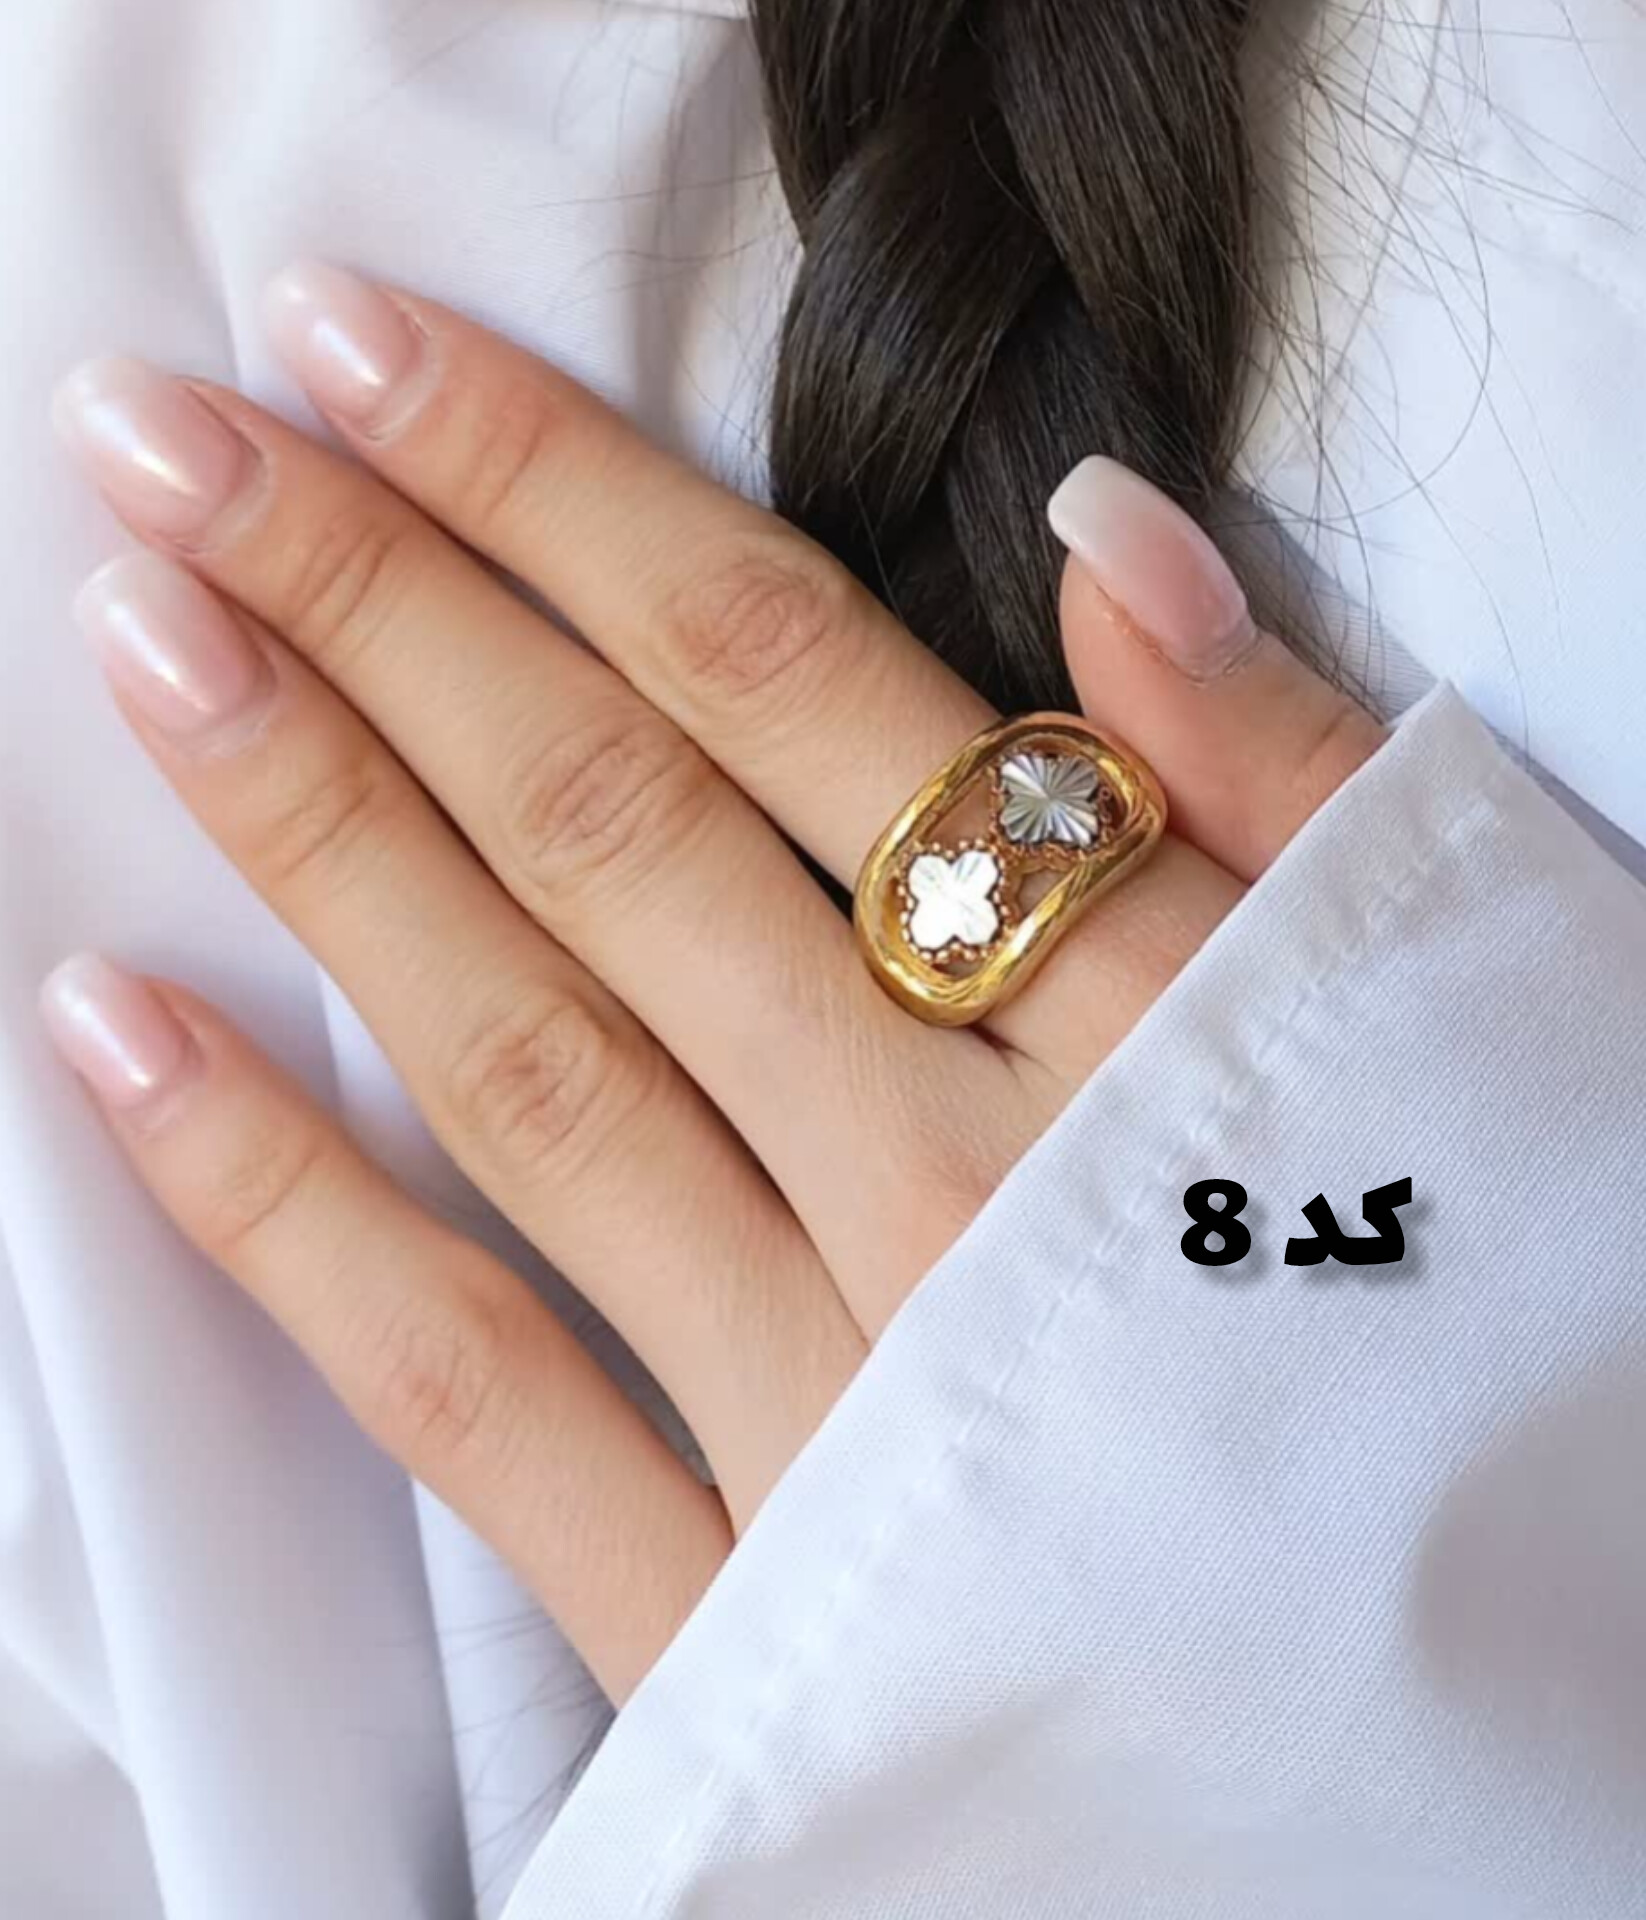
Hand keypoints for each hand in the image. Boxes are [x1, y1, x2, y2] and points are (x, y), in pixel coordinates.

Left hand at [45, 264, 1383, 1699]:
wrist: (1507, 1777)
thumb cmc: (1527, 1361)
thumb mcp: (1480, 1029)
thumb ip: (1296, 791)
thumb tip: (1111, 542)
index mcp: (1151, 1023)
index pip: (786, 687)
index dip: (553, 497)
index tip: (357, 355)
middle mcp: (958, 1187)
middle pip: (615, 838)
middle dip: (377, 611)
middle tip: (164, 448)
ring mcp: (835, 1399)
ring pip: (527, 1065)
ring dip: (315, 837)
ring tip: (147, 650)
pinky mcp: (749, 1612)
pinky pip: (481, 1396)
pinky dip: (287, 1217)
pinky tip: (120, 1048)